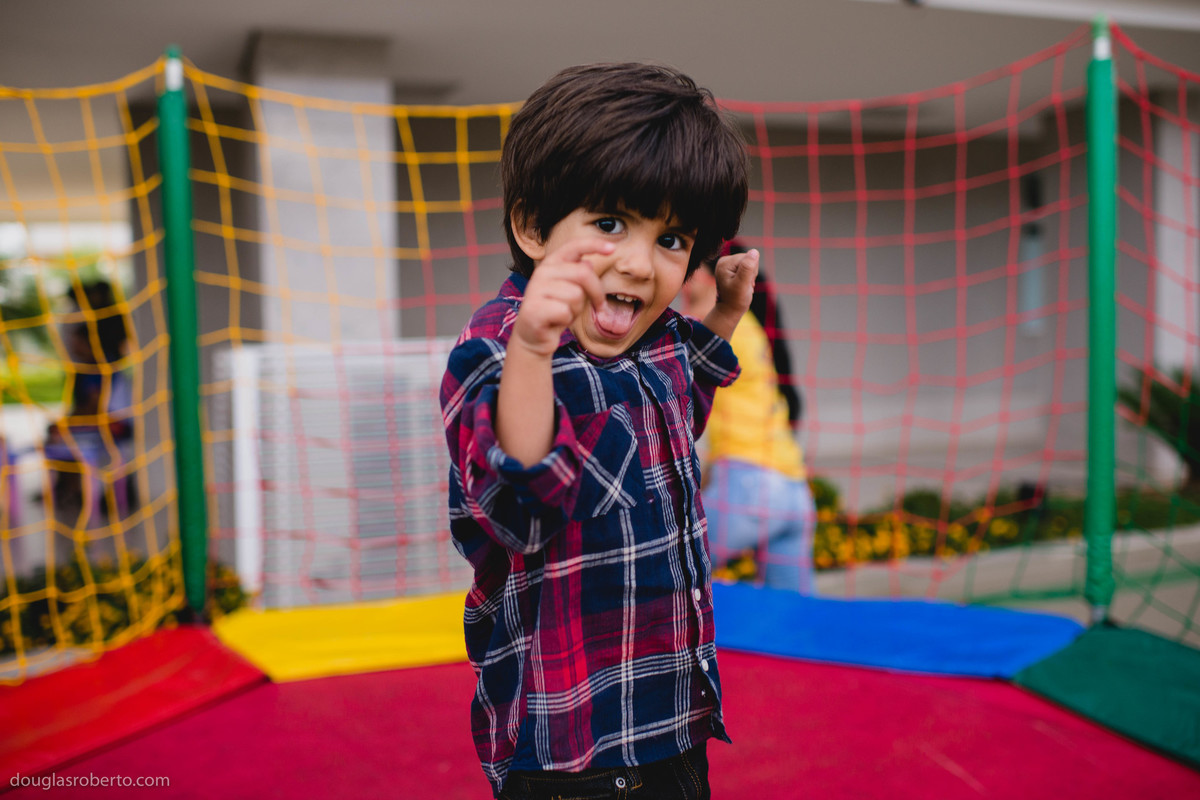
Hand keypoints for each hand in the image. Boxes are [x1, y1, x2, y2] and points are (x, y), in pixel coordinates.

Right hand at [511, 239, 613, 357]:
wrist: (534, 337)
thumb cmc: (557, 312)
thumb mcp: (572, 291)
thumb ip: (579, 276)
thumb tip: (588, 263)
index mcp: (552, 264)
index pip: (574, 246)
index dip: (594, 245)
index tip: (612, 248)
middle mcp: (542, 272)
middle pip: (583, 273)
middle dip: (596, 292)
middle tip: (598, 306)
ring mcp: (536, 289)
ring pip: (576, 295)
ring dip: (577, 310)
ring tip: (565, 314)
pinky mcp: (533, 308)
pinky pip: (565, 312)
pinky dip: (566, 320)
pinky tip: (555, 322)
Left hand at [704, 248, 758, 341]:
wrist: (730, 310)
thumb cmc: (735, 300)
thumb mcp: (742, 284)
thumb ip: (747, 268)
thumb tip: (754, 251)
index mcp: (724, 263)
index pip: (747, 257)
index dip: (751, 271)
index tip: (744, 283)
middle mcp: (724, 261)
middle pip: (749, 259)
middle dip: (751, 273)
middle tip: (744, 285)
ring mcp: (728, 264)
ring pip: (750, 263)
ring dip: (750, 276)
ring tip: (743, 286)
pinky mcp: (733, 268)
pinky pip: (749, 267)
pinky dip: (749, 277)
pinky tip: (743, 284)